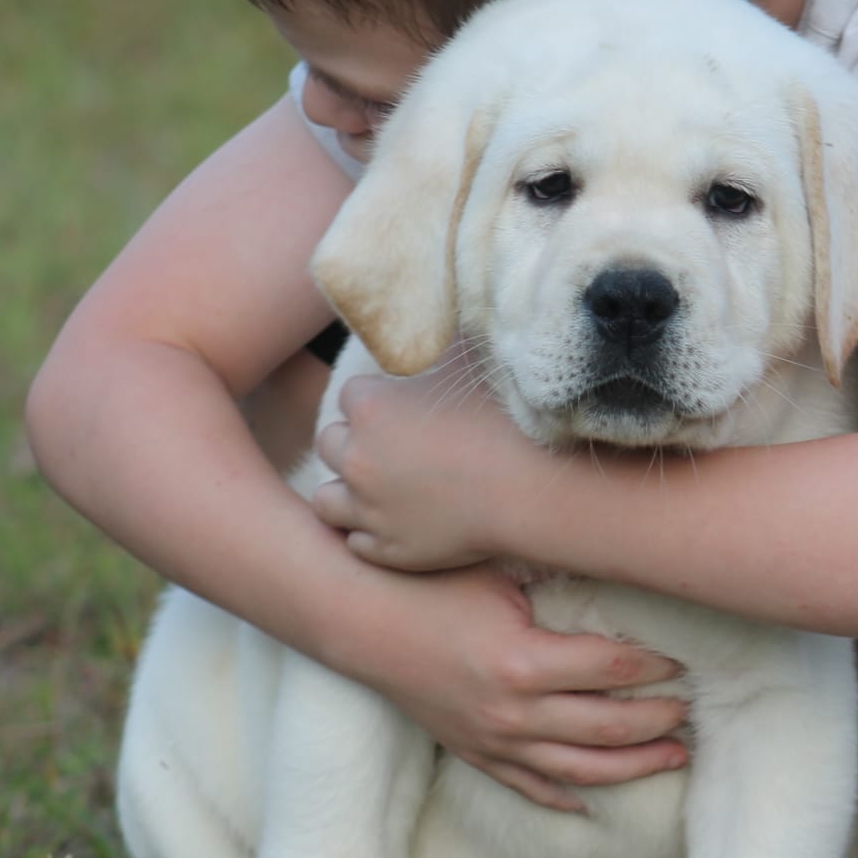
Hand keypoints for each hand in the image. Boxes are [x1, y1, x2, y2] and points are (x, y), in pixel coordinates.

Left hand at [310, 359, 545, 570]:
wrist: (530, 489)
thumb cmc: (505, 419)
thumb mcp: (468, 359)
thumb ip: (439, 337)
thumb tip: (435, 307)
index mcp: (369, 407)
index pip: (350, 396)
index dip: (376, 400)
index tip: (400, 407)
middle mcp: (357, 458)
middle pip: (330, 443)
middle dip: (353, 442)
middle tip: (388, 445)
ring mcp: (369, 510)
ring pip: (327, 500)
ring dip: (346, 490)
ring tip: (376, 487)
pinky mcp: (388, 551)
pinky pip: (356, 542)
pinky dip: (370, 532)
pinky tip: (395, 522)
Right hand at [339, 562, 689, 809]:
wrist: (360, 620)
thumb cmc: (431, 584)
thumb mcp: (499, 575)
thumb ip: (557, 585)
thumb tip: (621, 575)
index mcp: (524, 662)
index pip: (612, 671)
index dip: (656, 666)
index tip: (683, 659)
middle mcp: (513, 712)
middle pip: (608, 728)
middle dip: (659, 721)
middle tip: (692, 710)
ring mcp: (493, 740)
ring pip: (580, 771)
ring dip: (633, 766)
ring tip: (674, 756)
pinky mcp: (473, 752)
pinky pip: (528, 786)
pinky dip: (565, 797)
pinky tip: (595, 801)